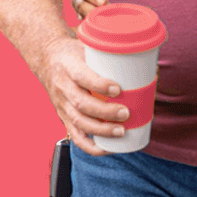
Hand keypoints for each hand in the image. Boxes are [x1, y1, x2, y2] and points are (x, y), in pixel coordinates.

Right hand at [35, 36, 128, 155]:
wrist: (47, 59)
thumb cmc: (75, 54)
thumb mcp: (88, 48)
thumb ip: (113, 57)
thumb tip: (150, 67)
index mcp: (69, 67)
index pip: (82, 77)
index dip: (100, 85)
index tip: (118, 89)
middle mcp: (63, 87)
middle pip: (81, 104)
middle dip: (105, 112)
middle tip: (126, 113)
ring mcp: (62, 104)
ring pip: (79, 122)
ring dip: (101, 130)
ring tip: (121, 131)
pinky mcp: (63, 117)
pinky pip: (75, 136)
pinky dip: (91, 146)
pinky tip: (107, 149)